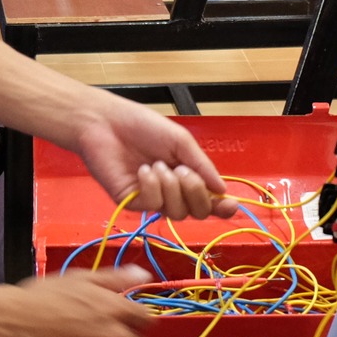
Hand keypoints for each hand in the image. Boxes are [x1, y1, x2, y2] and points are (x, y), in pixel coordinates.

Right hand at [0, 270, 155, 336]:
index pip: (146, 319)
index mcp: (116, 309)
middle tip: (104, 333)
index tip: (127, 320)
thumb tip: (142, 274)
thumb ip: (115, 278)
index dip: (136, 318)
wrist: (12, 325)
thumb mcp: (80, 278)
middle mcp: (115, 336)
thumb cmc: (41, 299)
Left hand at [69, 93, 237, 219]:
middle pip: (197, 212)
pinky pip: (153, 205)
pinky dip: (151, 186)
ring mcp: (152, 199)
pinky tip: (143, 170)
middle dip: (195, 192)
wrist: (107, 123)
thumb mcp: (180, 141)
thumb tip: (222, 189)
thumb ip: (203, 165)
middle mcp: (172, 191)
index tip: (230, 204)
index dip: (222, 207)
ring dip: (171, 187)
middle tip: (182, 170)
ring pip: (176, 212)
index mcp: (187, 175)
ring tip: (157, 164)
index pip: (209, 199)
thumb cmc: (142, 126)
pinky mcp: (132, 203)